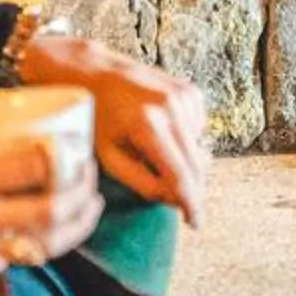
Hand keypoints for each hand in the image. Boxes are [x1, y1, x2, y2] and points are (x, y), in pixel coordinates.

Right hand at [0, 95, 103, 280]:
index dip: (67, 160)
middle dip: (83, 193)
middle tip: (92, 175)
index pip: (33, 170)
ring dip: (77, 225)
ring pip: (44, 244)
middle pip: (50, 212)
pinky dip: (46, 242)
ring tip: (90, 205)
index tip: (79, 149)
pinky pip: (21, 257)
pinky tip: (59, 224)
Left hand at [21, 34, 211, 228]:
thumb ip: (142, 182)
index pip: (178, 174)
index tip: (196, 222)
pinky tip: (163, 132)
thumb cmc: (97, 118)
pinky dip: (186, 139)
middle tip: (184, 206)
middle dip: (192, 189)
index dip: (190, 202)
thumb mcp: (109, 157)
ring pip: (198, 149)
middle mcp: (171, 107)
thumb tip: (173, 197)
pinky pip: (198, 130)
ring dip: (186, 162)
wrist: (97, 73)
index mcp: (147, 125)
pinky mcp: (190, 91)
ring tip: (155, 155)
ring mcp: (183, 96)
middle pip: (195, 164)